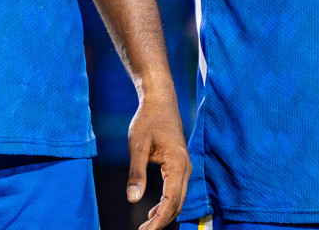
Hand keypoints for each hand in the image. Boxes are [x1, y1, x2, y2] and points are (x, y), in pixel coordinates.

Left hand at [127, 91, 190, 229]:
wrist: (160, 100)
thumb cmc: (148, 119)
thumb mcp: (137, 146)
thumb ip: (135, 173)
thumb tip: (132, 199)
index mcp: (177, 165)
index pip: (171, 202)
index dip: (160, 220)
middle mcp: (185, 169)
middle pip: (177, 204)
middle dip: (161, 221)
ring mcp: (184, 167)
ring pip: (178, 199)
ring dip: (164, 213)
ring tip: (146, 226)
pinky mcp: (178, 165)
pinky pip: (176, 190)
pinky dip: (166, 203)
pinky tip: (153, 211)